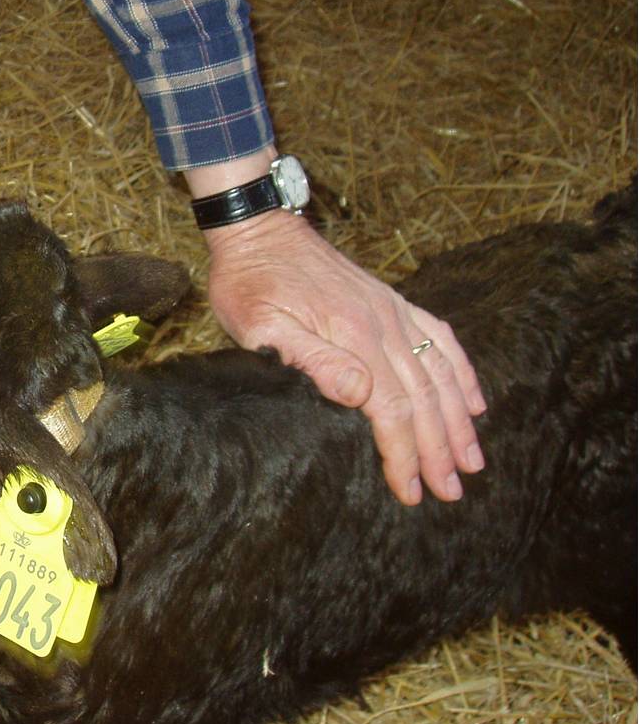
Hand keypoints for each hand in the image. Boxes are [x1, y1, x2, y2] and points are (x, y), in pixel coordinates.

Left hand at [204, 208, 485, 504]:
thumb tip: (358, 394)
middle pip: (424, 398)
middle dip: (439, 450)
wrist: (259, 231)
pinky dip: (462, 373)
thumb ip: (309, 359)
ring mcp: (393, 310)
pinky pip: (441, 339)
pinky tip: (474, 403)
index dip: (404, 454)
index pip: (391, 409)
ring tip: (471, 462)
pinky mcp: (393, 301)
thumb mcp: (260, 326)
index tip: (412, 492)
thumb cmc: (249, 284)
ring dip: (458, 421)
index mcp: (352, 335)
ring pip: (440, 373)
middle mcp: (384, 323)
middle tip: (452, 493)